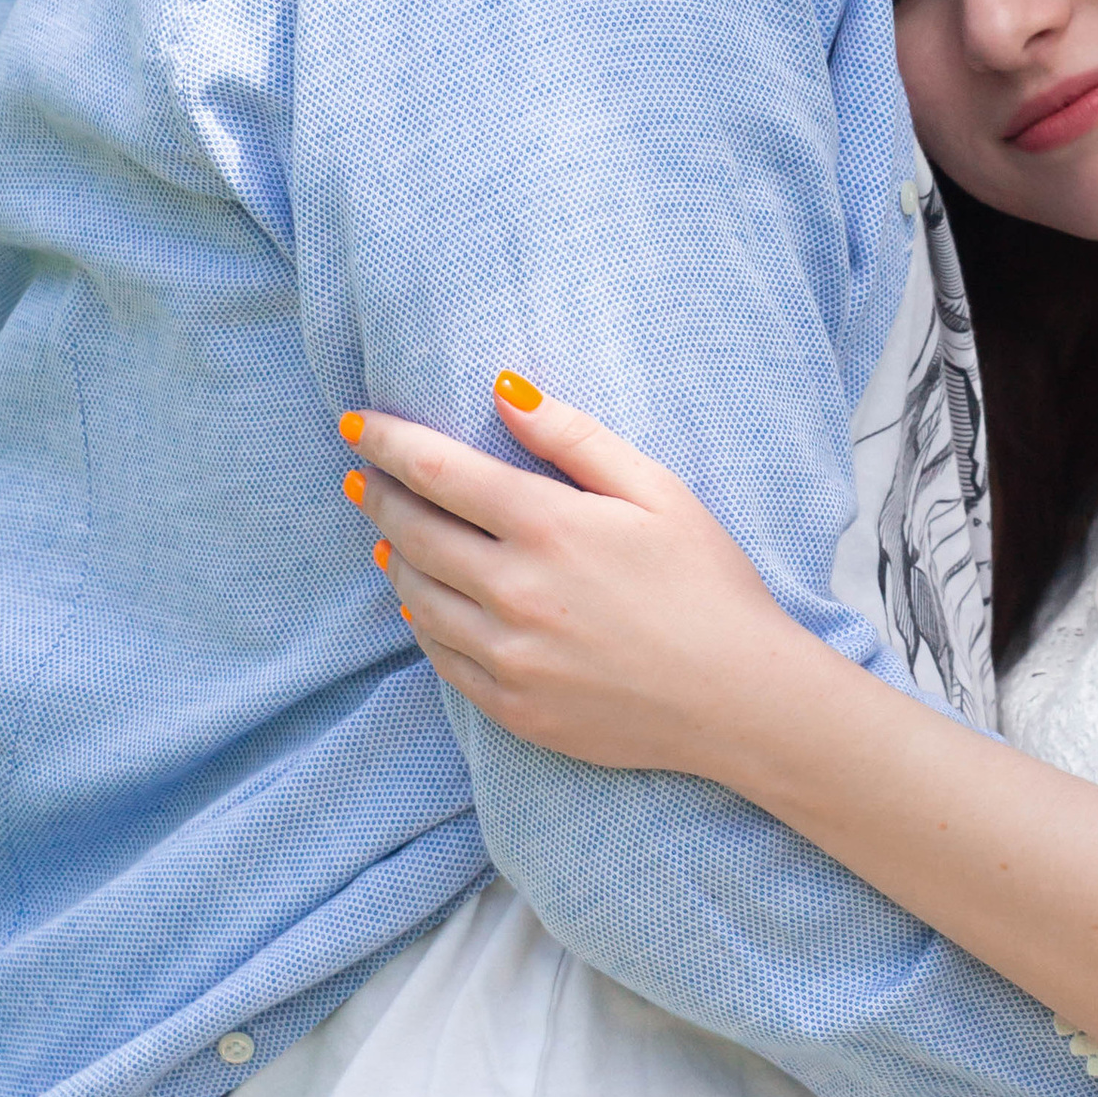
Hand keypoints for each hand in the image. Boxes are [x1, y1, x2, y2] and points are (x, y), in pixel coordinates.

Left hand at [342, 379, 794, 773]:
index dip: (387, 444)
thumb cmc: (709, 585)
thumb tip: (504, 390)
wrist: (740, 700)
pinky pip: (439, 655)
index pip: (437, 472)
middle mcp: (514, 591)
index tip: (357, 426)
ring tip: (387, 531)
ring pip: (416, 595)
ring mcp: (507, 656)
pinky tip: (422, 599)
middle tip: (363, 476)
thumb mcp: (658, 492)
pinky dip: (420, 617)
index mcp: (549, 527)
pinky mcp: (511, 705)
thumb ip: (575, 438)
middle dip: (379, 495)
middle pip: (412, 531)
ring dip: (394, 555)